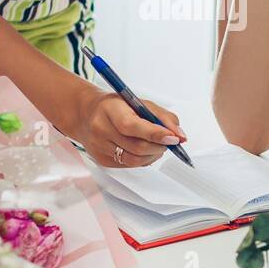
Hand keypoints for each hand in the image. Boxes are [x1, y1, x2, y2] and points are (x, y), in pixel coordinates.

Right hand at [72, 87, 187, 167]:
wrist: (87, 115)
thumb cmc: (118, 106)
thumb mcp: (140, 102)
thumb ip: (163, 117)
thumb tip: (180, 136)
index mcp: (110, 109)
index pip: (132, 126)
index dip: (155, 134)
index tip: (173, 138)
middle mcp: (101, 129)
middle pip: (136, 147)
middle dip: (159, 146)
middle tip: (170, 141)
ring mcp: (99, 147)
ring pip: (134, 160)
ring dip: (153, 155)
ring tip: (158, 146)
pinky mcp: (101, 160)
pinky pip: (128, 165)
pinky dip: (142, 160)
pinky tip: (144, 151)